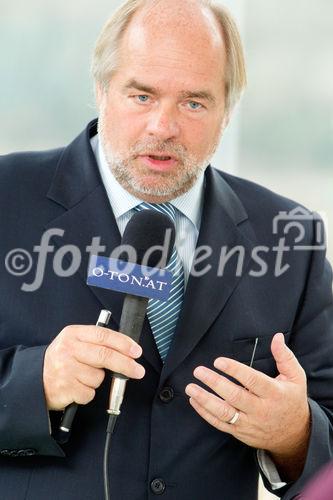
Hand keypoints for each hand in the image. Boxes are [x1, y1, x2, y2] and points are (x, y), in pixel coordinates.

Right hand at [43, 325, 143, 409]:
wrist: (36, 379)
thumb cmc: (62, 359)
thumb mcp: (74, 342)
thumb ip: (96, 342)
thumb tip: (127, 349)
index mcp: (73, 334)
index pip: (103, 335)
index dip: (123, 343)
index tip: (136, 351)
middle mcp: (68, 350)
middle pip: (105, 356)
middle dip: (126, 364)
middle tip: (138, 371)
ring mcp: (65, 370)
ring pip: (98, 377)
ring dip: (96, 380)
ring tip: (82, 377)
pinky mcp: (65, 389)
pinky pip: (90, 393)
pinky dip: (87, 393)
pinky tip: (77, 387)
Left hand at [185, 333, 309, 475]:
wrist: (295, 435)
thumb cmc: (291, 400)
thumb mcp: (295, 377)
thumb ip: (284, 356)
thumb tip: (277, 337)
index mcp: (274, 393)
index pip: (252, 381)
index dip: (235, 370)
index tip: (218, 361)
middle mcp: (261, 410)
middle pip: (235, 396)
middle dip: (215, 383)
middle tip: (198, 371)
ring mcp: (250, 423)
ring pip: (224, 413)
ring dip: (205, 400)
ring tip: (190, 388)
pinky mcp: (241, 432)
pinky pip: (220, 424)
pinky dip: (205, 413)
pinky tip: (194, 400)